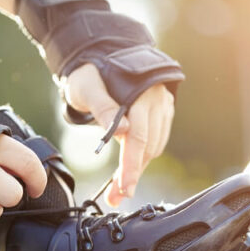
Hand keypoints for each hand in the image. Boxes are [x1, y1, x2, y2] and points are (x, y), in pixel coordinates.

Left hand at [64, 63, 174, 206]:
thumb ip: (103, 108)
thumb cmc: (90, 71)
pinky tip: (130, 166)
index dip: (131, 166)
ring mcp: (162, 105)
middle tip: (115, 196)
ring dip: (138, 168)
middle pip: (147, 147)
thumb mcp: (86, 87)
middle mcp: (156, 100)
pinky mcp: (162, 111)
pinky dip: (143, 156)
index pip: (138, 137)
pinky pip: (156, 141)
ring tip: (118, 186)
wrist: (102, 53)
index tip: (124, 189)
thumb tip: (123, 132)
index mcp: (140, 93)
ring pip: (154, 148)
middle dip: (131, 174)